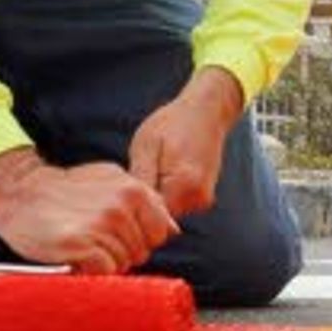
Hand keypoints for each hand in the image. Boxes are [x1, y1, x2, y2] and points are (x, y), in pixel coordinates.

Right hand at [0, 149, 177, 272]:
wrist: (19, 194)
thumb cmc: (66, 190)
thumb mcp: (110, 180)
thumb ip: (145, 201)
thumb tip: (173, 229)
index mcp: (135, 190)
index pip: (162, 232)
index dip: (141, 239)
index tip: (118, 233)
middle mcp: (122, 207)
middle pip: (142, 252)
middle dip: (122, 252)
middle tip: (93, 238)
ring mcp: (101, 226)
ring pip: (123, 264)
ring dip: (104, 262)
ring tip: (82, 244)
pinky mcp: (81, 246)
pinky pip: (105, 273)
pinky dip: (91, 271)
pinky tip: (76, 256)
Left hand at [128, 66, 244, 220]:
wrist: (206, 112)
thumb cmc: (174, 123)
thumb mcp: (146, 146)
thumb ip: (140, 180)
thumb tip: (130, 207)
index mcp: (185, 186)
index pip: (150, 218)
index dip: (133, 207)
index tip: (125, 190)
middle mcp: (198, 199)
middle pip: (159, 218)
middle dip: (143, 204)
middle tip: (136, 174)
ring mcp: (202, 200)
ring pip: (167, 212)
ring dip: (154, 199)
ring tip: (150, 169)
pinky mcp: (202, 198)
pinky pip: (175, 205)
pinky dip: (164, 194)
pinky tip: (160, 173)